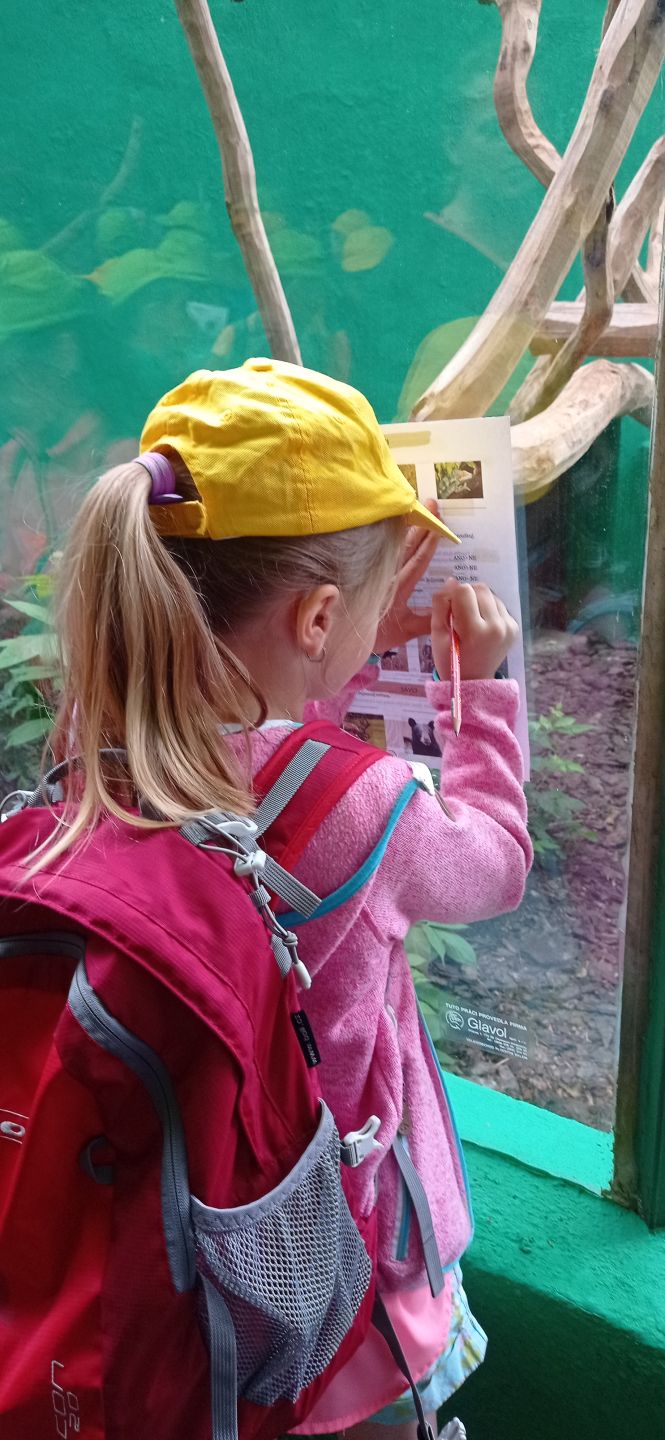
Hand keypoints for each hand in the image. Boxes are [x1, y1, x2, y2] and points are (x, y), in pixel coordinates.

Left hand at [374, 509, 438, 654]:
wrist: (347, 638)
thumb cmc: (379, 635)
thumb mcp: (405, 631)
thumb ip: (427, 620)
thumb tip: (451, 601)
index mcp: (398, 590)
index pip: (417, 562)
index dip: (429, 544)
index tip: (440, 527)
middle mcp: (387, 576)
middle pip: (406, 546)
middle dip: (421, 525)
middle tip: (431, 504)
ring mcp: (376, 572)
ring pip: (393, 544)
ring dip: (406, 525)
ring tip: (414, 506)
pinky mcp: (365, 569)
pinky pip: (380, 548)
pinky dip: (389, 535)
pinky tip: (394, 523)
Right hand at [431, 577, 518, 680]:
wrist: (473, 681)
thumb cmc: (450, 659)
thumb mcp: (437, 634)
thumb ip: (441, 605)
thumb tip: (452, 581)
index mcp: (475, 630)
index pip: (464, 591)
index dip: (453, 596)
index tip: (449, 611)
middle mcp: (497, 626)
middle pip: (480, 588)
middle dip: (467, 595)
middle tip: (460, 614)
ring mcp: (509, 627)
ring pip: (491, 594)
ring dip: (479, 601)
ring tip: (471, 620)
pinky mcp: (514, 627)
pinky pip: (499, 604)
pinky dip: (488, 608)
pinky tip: (481, 623)